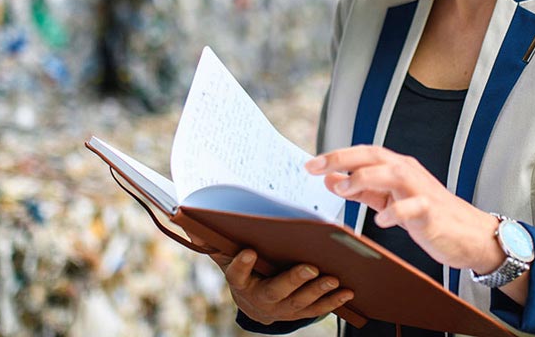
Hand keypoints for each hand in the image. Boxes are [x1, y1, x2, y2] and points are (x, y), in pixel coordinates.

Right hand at [206, 247, 353, 324]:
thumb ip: (213, 241)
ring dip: (319, 291)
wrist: (255, 303)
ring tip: (334, 278)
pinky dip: (334, 301)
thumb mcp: (226, 257)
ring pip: (301, 302)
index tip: (248, 251)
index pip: (236, 274)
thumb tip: (186, 220)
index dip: (241, 264)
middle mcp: (261, 299)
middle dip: (294, 280)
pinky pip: (318, 309)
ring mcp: (282, 309)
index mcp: (241, 283)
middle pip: (276, 290)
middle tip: (311, 267)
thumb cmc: (245, 271)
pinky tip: (348, 290)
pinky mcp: (300, 313)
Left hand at [305, 145, 504, 273]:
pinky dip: (395, 212)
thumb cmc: (429, 215)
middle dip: (344, 158)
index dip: (336, 157)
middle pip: (375, 155)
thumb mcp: (389, 200)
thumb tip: (330, 179)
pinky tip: (380, 221)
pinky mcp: (432, 212)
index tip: (310, 165)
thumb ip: (361, 190)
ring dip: (367, 178)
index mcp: (397, 168)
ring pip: (394, 173)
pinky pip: (413, 207)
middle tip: (317, 167)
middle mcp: (408, 173)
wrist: (469, 235)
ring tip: (346, 188)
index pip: (364, 154)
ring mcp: (422, 191)